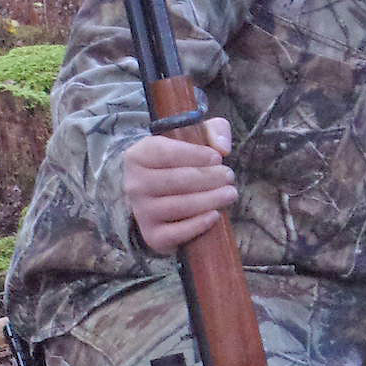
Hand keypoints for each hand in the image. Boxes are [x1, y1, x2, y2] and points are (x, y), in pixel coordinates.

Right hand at [123, 117, 236, 253]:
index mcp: (138, 156)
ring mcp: (141, 211)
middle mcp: (135, 184)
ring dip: (210, 200)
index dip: (195, 155)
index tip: (218, 158)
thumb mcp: (193, 137)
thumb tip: (223, 147)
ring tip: (230, 194)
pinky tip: (215, 215)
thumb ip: (212, 130)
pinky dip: (198, 225)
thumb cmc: (180, 162)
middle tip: (229, 176)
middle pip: (177, 180)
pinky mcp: (152, 236)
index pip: (166, 153)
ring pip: (180, 206)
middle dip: (209, 178)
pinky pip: (176, 233)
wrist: (156, 198)